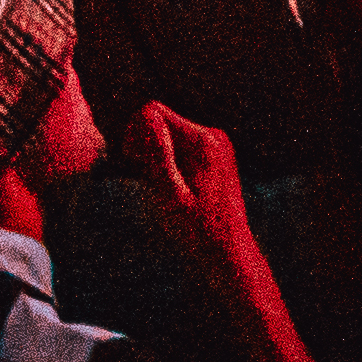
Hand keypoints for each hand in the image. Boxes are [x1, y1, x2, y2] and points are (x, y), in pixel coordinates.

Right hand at [129, 102, 263, 260]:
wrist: (227, 250)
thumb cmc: (197, 229)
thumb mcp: (170, 196)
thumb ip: (157, 157)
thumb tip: (144, 117)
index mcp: (204, 140)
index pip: (152, 111)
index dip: (134, 135)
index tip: (134, 165)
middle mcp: (213, 135)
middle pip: (160, 119)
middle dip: (143, 144)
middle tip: (144, 178)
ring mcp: (215, 145)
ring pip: (167, 134)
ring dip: (154, 156)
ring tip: (158, 186)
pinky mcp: (213, 156)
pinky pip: (179, 146)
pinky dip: (166, 162)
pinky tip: (169, 187)